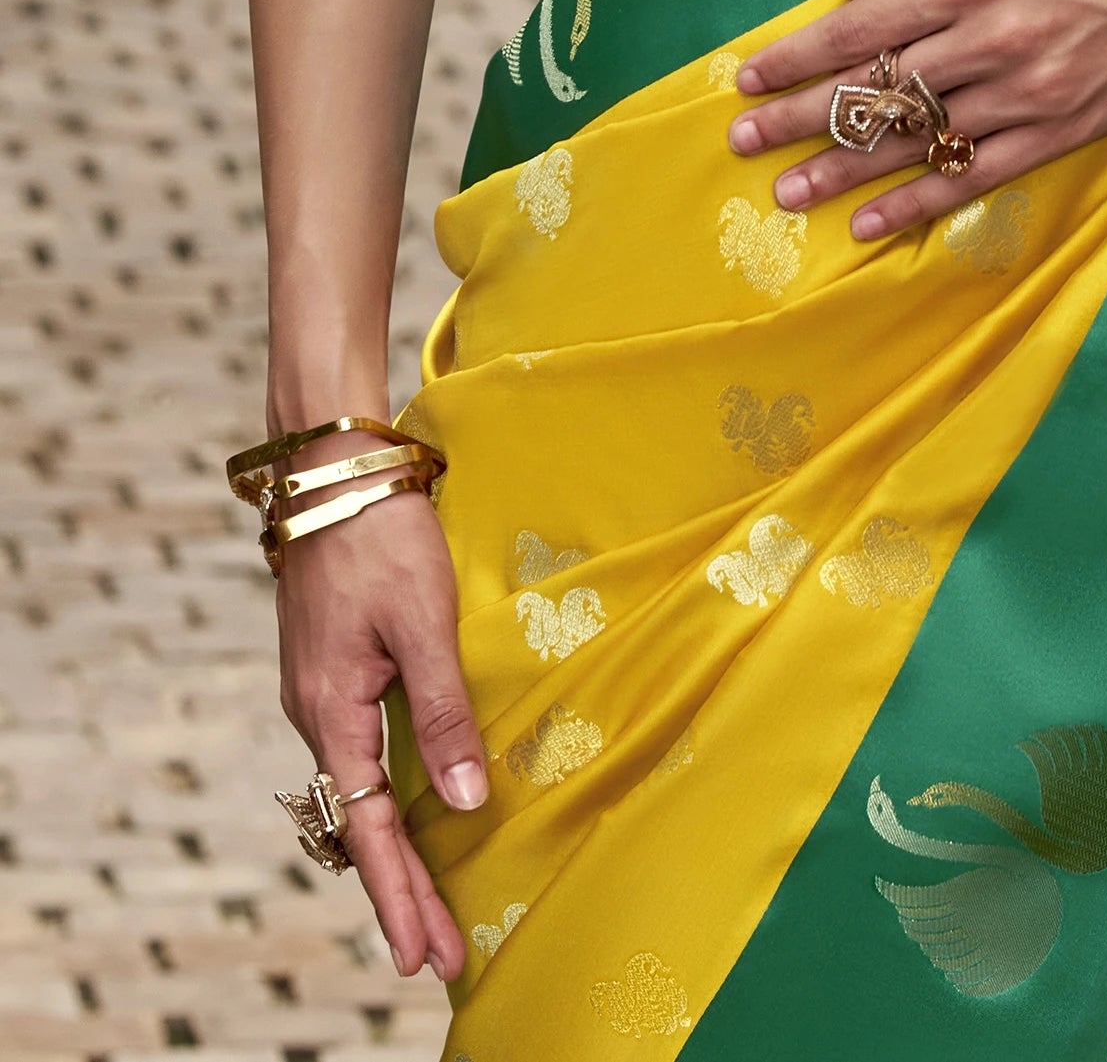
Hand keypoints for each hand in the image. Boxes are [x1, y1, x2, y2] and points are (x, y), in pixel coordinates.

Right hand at [274, 463, 485, 979]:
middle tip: (437, 958)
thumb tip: (464, 801)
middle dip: (400, 895)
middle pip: (361, 827)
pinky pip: (360, 760)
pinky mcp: (334, 674)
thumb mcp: (423, 624)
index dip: (399, 895)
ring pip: (359, 796)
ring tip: (431, 909)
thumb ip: (443, 712)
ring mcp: (322, 695)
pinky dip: (386, 805)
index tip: (422, 956)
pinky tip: (411, 818)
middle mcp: (317, 716)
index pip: (369, 830)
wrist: (334, 473)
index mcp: (332, 713)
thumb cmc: (381, 539)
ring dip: (395, 854)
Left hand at [727, 0, 1106, 239]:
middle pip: (878, 88)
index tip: (749, 77)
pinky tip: (869, 225)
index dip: (799, 54)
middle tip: (743, 143)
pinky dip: (918, 204)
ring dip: (843, 171)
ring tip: (786, 194)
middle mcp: (994, 36)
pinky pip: (975, 176)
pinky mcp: (1060, 132)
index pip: (864, 23)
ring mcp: (1028, 92)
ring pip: (917, 140)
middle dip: (801, 117)